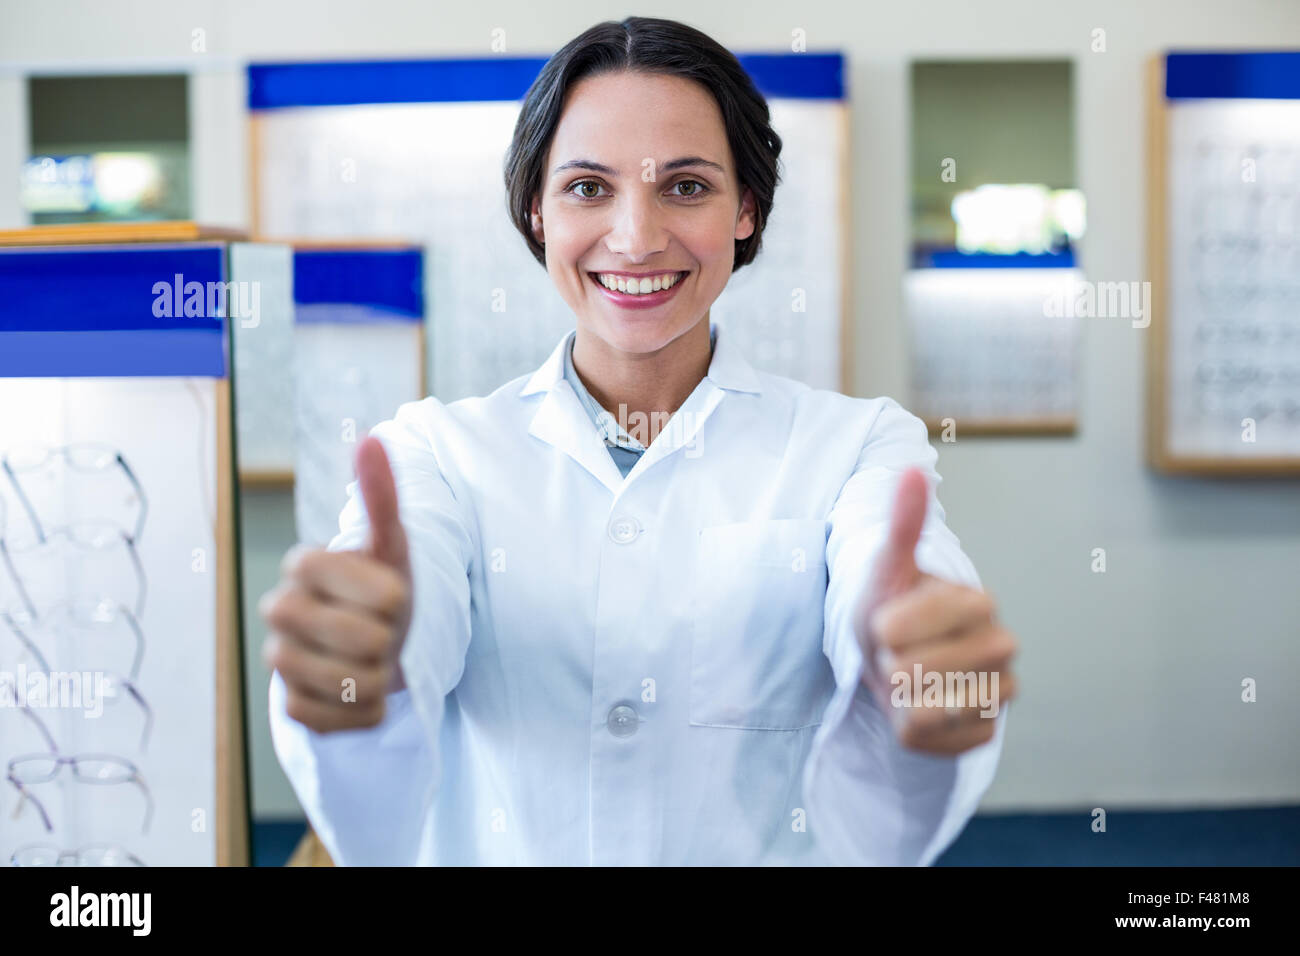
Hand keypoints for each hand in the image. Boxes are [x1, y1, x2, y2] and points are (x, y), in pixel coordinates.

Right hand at [260, 436, 413, 732]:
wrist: (376, 648)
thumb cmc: (385, 590)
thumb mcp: (393, 544)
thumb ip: (383, 494)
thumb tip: (372, 438)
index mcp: (303, 564)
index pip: (366, 587)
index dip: (392, 596)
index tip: (393, 594)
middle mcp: (280, 610)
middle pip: (365, 641)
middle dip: (390, 640)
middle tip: (384, 631)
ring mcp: (280, 661)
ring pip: (353, 684)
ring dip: (381, 678)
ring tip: (374, 661)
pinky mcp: (289, 708)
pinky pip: (341, 720)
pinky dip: (367, 713)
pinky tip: (361, 693)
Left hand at [854, 467, 1017, 754]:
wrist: (900, 661)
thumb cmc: (893, 607)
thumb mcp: (888, 566)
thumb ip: (904, 522)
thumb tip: (912, 469)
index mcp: (979, 601)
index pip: (901, 626)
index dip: (880, 627)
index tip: (888, 621)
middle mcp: (1001, 645)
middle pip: (910, 670)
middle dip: (887, 663)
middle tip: (898, 653)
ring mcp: (1000, 691)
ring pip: (922, 708)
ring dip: (897, 696)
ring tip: (908, 677)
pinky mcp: (985, 732)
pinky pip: (929, 740)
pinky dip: (910, 728)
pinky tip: (920, 707)